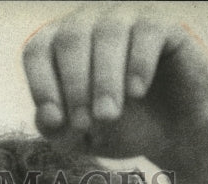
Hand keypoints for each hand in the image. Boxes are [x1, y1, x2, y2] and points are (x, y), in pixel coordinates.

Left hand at [23, 3, 207, 170]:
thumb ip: (55, 131)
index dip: (41, 84)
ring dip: (104, 79)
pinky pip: (147, 31)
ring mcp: (126, 19)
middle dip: (75, 86)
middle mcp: (89, 23)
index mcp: (60, 47)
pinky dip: (138, 63)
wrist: (170, 134)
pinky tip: (136, 92)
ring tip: (108, 116)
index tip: (56, 121)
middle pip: (70, 39)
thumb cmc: (117, 130)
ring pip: (108, 33)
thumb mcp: (79, 139)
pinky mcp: (162, 25)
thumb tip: (45, 115)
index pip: (38, 50)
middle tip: (84, 124)